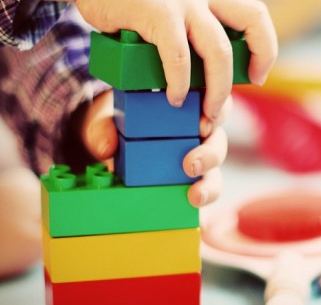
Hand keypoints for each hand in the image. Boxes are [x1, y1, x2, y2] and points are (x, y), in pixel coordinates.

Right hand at [28, 0, 276, 119]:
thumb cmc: (130, 3)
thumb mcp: (171, 12)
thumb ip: (188, 36)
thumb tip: (199, 80)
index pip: (255, 14)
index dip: (265, 46)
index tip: (257, 75)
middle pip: (253, 19)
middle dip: (259, 59)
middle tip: (246, 89)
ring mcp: (182, 3)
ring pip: (218, 50)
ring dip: (218, 88)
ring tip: (206, 112)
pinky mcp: (157, 14)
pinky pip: (178, 56)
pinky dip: (178, 82)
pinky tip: (172, 97)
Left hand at [81, 90, 230, 207]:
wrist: (110, 144)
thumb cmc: (117, 122)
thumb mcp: (106, 119)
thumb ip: (102, 128)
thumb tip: (106, 148)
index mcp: (187, 106)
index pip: (214, 104)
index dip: (217, 114)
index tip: (202, 126)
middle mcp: (198, 132)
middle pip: (218, 140)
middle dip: (211, 154)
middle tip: (191, 165)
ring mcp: (197, 159)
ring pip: (216, 170)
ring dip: (210, 184)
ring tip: (195, 195)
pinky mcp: (192, 182)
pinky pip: (205, 192)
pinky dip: (205, 203)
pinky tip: (199, 215)